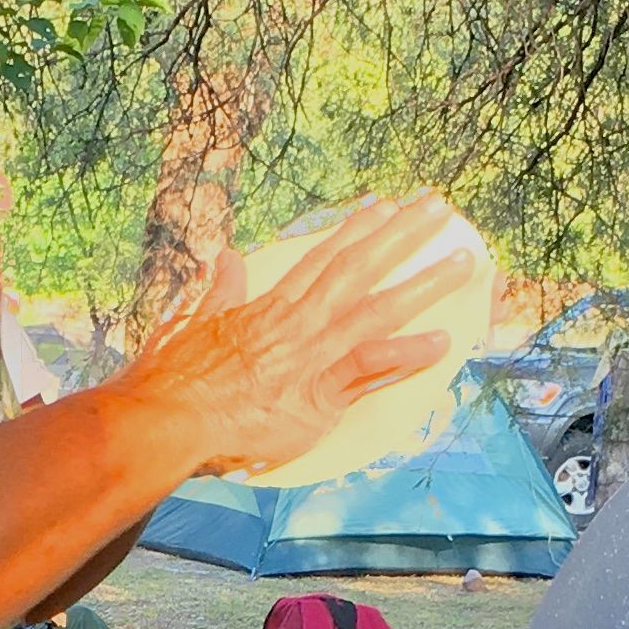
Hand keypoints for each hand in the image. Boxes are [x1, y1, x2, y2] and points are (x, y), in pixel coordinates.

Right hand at [122, 196, 475, 474]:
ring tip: (460, 263)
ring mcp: (312, 357)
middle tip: (437, 210)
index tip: (387, 207)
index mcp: (269, 307)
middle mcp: (298, 324)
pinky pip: (370, 369)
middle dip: (401, 238)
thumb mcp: (192, 321)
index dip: (358, 231)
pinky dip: (407, 353)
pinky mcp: (318, 396)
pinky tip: (443, 341)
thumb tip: (228, 257)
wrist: (169, 420)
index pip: (323, 259)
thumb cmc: (173, 379)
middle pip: (359, 270)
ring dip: (421, 285)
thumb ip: (219, 290)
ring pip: (377, 311)